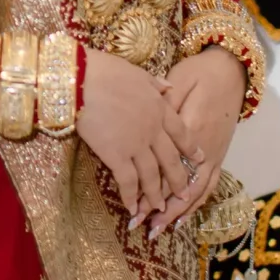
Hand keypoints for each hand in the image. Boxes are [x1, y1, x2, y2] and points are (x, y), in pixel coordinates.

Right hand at [76, 48, 200, 227]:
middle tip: (184, 194)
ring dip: (156, 194)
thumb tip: (170, 87)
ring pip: (151, 175)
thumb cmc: (104, 71)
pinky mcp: (116, 156)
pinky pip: (127, 181)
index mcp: (159, 108)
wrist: (81, 80)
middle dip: (178, 179)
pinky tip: (131, 208)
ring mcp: (136, 145)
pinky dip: (130, 197)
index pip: (180, 132)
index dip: (189, 148)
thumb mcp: (136, 72)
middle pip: (170, 160)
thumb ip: (155, 83)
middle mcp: (152, 130)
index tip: (198, 159)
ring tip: (159, 208)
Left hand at [147, 46, 247, 237]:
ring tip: (160, 229)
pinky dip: (197, 202)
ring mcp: (216, 153)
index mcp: (193, 130)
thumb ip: (164, 106)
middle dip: (163, 209)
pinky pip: (210, 184)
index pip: (170, 169)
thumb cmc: (200, 73)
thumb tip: (146, 128)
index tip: (134, 205)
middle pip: (183, 186)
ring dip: (179, 211)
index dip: (152, 188)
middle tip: (142, 226)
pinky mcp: (220, 153)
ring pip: (197, 190)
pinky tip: (185, 216)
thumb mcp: (179, 82)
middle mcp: (207, 149)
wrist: (231, 69)